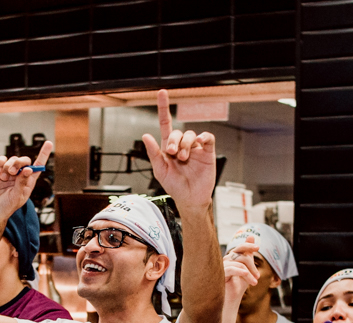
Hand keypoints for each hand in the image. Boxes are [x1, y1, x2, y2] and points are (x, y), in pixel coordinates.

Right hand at [0, 141, 52, 220]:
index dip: (44, 154)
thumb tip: (28, 169)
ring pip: (12, 159)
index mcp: (29, 181)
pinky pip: (2, 160)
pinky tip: (0, 173)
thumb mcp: (17, 196)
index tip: (49, 143)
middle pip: (24, 160)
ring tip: (5, 176)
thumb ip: (22, 182)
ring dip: (9, 165)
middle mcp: (20, 175)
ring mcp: (9, 173)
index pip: (38, 166)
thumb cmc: (7, 207)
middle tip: (12, 172)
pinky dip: (1, 163)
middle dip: (19, 162)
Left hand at [142, 89, 216, 211]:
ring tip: (183, 158)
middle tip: (172, 154)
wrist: (190, 199)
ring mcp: (195, 148)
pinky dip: (204, 137)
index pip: (166, 123)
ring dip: (186, 144)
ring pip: (191, 135)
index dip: (164, 108)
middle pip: (178, 132)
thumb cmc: (174, 186)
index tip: (162, 92)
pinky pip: (207, 138)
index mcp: (169, 147)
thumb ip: (153, 153)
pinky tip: (199, 143)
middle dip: (173, 141)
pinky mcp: (207, 152)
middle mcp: (182, 145)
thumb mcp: (160, 170)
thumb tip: (146, 136)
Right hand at [222, 238, 259, 302]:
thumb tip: (251, 236)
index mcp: (230, 259)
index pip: (239, 248)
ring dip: (249, 273)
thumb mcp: (247, 270)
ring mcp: (220, 267)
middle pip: (240, 255)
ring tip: (254, 283)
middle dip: (252, 265)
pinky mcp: (218, 275)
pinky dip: (242, 272)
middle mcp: (224, 261)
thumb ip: (249, 255)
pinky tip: (249, 278)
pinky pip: (231, 269)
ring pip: (238, 263)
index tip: (258, 247)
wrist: (229, 302)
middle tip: (258, 277)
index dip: (248, 245)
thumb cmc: (236, 287)